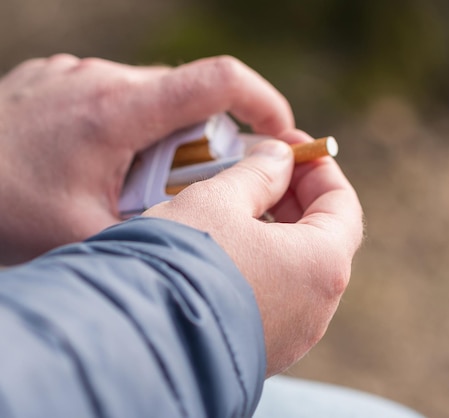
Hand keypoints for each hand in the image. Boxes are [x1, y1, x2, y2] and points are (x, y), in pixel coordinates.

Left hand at [0, 54, 293, 263]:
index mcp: (118, 112)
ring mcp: (77, 73)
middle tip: (188, 185)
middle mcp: (101, 79)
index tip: (282, 134)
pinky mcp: (59, 77)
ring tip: (131, 178)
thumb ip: (159, 236)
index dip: (265, 102)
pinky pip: (117, 93)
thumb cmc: (3, 210)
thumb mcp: (90, 239)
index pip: (219, 81)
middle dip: (206, 138)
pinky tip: (98, 161)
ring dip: (164, 133)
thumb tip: (211, 238)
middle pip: (189, 96)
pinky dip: (130, 124)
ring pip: (153, 95)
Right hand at [144, 136, 363, 375]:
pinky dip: (262, 263)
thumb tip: (278, 158)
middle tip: (263, 167)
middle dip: (296, 195)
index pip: (343, 205)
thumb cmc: (182, 264)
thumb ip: (256, 174)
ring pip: (296, 268)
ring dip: (276, 229)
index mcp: (321, 264)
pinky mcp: (262, 350)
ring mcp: (292, 335)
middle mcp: (317, 307)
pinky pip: (275, 297)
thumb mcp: (217, 201)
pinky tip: (227, 244)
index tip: (291, 146)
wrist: (138, 345)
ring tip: (238, 202)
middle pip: (323, 237)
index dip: (318, 168)